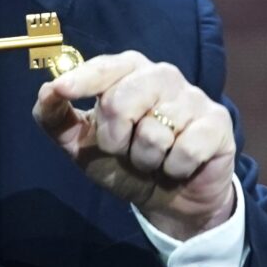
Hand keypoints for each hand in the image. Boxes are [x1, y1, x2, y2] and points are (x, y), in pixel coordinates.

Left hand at [34, 52, 238, 239]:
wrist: (170, 199)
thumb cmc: (124, 164)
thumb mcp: (82, 145)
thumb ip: (57, 118)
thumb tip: (48, 89)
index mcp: (128, 73)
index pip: (105, 67)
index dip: (83, 79)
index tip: (63, 90)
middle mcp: (162, 76)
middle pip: (123, 100)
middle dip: (114, 139)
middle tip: (123, 151)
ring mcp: (193, 97)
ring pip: (154, 132)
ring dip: (146, 160)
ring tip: (153, 160)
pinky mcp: (217, 122)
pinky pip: (186, 149)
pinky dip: (174, 168)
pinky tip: (177, 166)